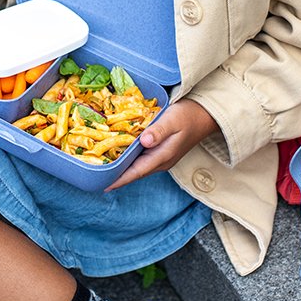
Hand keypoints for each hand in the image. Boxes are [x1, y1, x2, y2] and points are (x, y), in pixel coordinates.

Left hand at [105, 98, 219, 190]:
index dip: (119, 179)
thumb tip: (144, 141)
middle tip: (96, 176)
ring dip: (122, 168)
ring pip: (137, 167)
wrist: (204, 115)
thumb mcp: (172, 120)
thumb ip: (158, 131)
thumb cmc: (187, 116)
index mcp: (162, 156)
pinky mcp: (160, 151)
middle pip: (135, 172)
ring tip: (102, 168)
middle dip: (116, 176)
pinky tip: (118, 154)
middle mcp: (160, 161)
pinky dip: (128, 159)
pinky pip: (141, 159)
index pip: (136, 172)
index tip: (103, 184)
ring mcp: (161, 158)